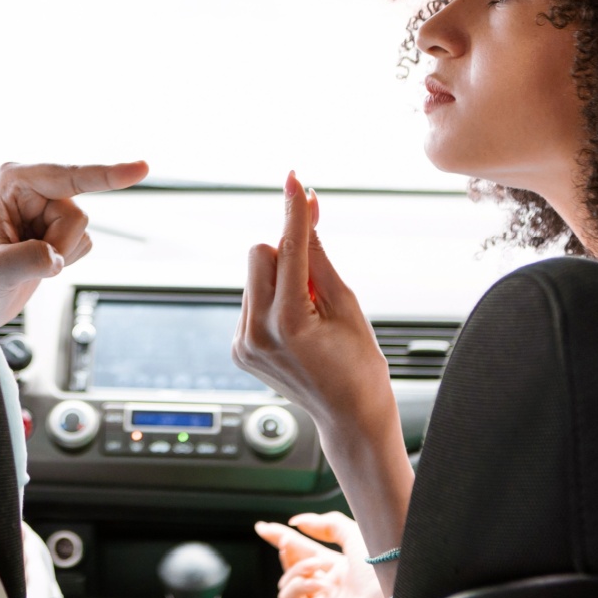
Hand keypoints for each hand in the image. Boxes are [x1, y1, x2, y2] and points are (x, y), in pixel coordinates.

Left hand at [0, 160, 148, 325]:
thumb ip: (23, 261)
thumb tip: (55, 257)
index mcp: (13, 181)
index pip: (68, 177)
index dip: (107, 175)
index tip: (142, 168)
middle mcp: (33, 186)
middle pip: (78, 215)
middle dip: (59, 246)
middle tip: (26, 261)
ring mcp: (47, 205)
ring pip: (83, 231)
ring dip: (61, 255)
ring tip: (26, 261)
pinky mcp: (59, 225)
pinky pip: (85, 244)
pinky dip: (67, 260)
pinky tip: (39, 262)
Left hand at [231, 172, 393, 439]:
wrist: (349, 417)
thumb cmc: (359, 365)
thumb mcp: (347, 305)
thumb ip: (320, 257)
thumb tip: (308, 212)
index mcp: (287, 324)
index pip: (288, 250)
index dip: (294, 211)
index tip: (295, 180)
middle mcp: (256, 334)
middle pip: (260, 253)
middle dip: (288, 252)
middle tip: (318, 274)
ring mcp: (243, 344)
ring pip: (254, 276)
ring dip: (281, 278)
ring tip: (311, 311)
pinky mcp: (239, 349)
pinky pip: (252, 300)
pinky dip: (273, 299)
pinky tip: (298, 326)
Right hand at [256, 512, 385, 597]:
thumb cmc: (379, 570)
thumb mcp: (354, 534)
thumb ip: (326, 524)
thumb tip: (298, 522)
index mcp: (338, 567)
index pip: (303, 550)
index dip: (283, 537)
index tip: (264, 527)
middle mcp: (327, 586)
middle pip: (292, 563)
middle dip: (283, 548)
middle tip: (282, 540)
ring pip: (288, 579)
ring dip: (298, 567)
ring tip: (318, 566)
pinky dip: (298, 586)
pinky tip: (317, 585)